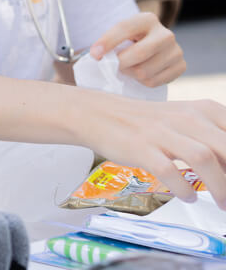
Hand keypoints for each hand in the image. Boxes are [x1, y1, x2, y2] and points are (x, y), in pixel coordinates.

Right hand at [76, 91, 225, 206]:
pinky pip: (169, 171)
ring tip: (223, 204)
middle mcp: (186, 117)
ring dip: (220, 187)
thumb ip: (215, 140)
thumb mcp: (187, 121)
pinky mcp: (141, 147)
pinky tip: (188, 196)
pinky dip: (184, 188)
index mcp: (203, 110)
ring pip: (203, 158)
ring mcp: (162, 132)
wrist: (100, 114)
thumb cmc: (148, 123)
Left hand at [90, 12, 185, 86]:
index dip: (108, 42)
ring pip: (144, 71)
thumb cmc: (129, 40)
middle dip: (120, 63)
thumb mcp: (119, 34)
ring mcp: (176, 51)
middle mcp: (165, 33)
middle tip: (111, 66)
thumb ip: (109, 43)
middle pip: (139, 53)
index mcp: (147, 19)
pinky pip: (154, 82)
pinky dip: (141, 82)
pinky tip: (140, 73)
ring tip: (127, 68)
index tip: (95, 54)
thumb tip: (98, 57)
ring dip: (129, 73)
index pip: (125, 28)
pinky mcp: (181, 66)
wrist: (151, 44)